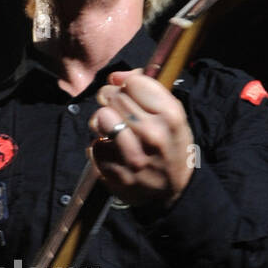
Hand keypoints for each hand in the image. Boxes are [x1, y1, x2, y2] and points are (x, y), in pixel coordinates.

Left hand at [88, 69, 194, 209]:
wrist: (174, 191)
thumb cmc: (171, 146)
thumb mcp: (172, 114)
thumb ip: (146, 88)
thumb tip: (115, 76)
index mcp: (170, 116)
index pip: (134, 83)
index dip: (130, 86)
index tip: (132, 95)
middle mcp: (152, 135)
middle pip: (114, 97)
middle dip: (113, 100)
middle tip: (120, 112)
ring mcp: (132, 156)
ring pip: (100, 118)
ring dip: (103, 120)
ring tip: (112, 128)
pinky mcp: (115, 173)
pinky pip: (94, 144)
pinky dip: (100, 145)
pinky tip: (113, 149)